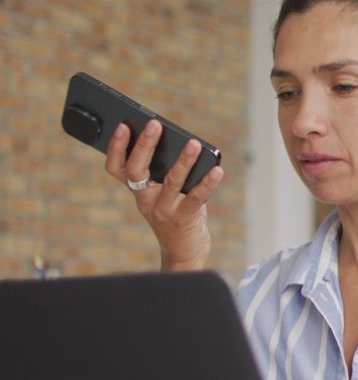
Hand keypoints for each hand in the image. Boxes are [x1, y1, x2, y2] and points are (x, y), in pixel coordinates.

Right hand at [103, 120, 224, 270]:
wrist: (183, 255)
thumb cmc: (177, 216)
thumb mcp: (166, 194)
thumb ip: (169, 173)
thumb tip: (186, 142)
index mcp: (138, 191)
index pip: (117, 168)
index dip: (116, 147)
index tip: (123, 126)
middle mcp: (146, 200)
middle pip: (137, 170)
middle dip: (145, 146)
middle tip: (155, 124)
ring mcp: (163, 210)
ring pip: (171, 181)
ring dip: (183, 161)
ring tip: (194, 143)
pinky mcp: (184, 219)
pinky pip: (196, 197)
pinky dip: (207, 182)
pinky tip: (217, 170)